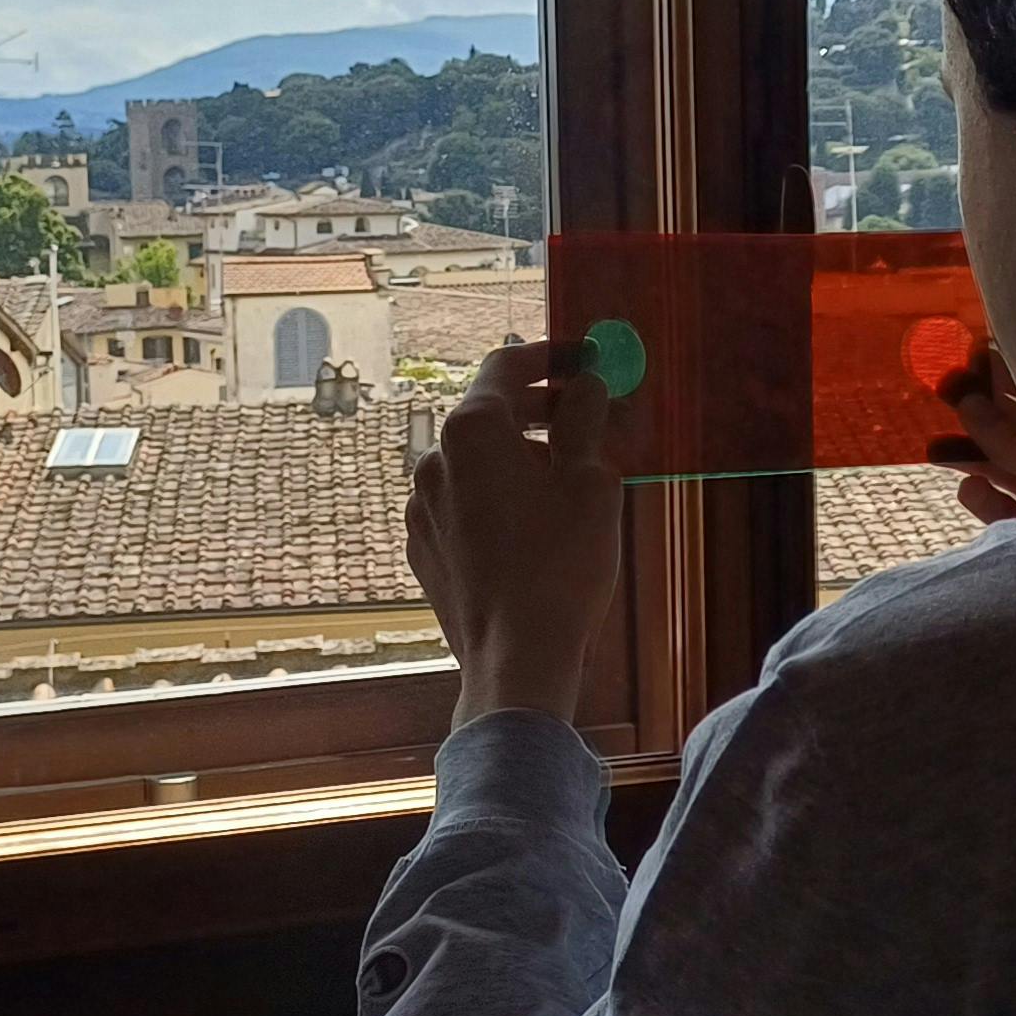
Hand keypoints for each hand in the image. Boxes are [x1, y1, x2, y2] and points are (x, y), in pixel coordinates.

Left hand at [407, 340, 623, 727]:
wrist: (516, 659)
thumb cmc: (561, 565)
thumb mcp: (591, 481)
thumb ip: (584, 419)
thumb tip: (585, 382)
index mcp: (472, 430)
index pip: (506, 365)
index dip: (551, 357)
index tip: (587, 362)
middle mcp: (435, 460)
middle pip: (490, 413)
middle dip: (542, 409)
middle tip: (592, 417)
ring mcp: (423, 507)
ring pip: (477, 461)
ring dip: (522, 456)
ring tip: (572, 478)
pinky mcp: (424, 548)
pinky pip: (464, 503)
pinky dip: (499, 496)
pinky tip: (537, 524)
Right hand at [926, 343, 1015, 523]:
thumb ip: (1015, 442)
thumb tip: (970, 403)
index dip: (1012, 378)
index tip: (975, 352)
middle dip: (984, 414)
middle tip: (946, 388)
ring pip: (1013, 475)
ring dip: (973, 458)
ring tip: (935, 448)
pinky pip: (1010, 516)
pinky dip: (987, 502)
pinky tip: (970, 488)